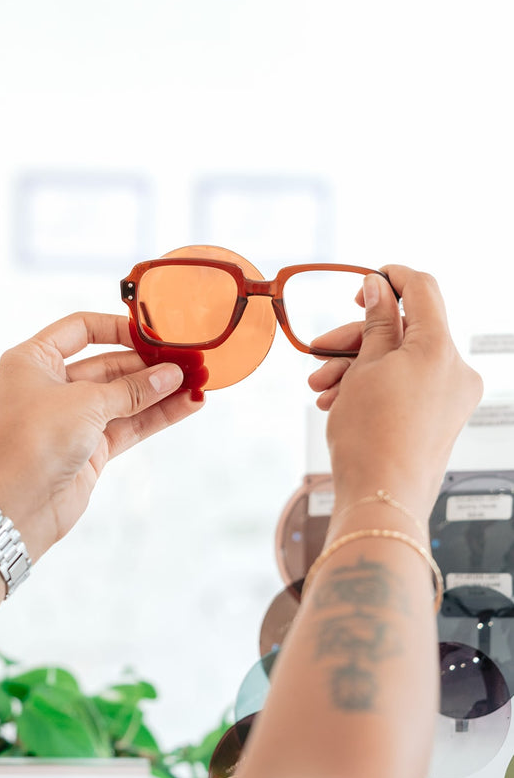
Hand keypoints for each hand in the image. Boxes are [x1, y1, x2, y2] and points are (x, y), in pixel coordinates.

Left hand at [0, 312, 202, 558]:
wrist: (18, 505)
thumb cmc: (33, 442)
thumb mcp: (86, 403)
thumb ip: (131, 389)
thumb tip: (170, 375)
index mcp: (34, 360)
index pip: (80, 329)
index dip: (117, 328)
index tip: (152, 333)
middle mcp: (51, 385)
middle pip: (109, 364)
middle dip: (149, 365)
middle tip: (187, 361)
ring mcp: (72, 418)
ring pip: (124, 397)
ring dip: (159, 390)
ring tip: (196, 381)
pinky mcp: (89, 447)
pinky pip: (129, 424)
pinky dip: (157, 415)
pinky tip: (187, 404)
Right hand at [307, 266, 482, 516]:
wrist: (380, 499)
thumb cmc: (371, 437)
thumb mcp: (365, 365)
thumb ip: (377, 320)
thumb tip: (380, 287)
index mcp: (440, 349)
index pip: (423, 289)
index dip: (391, 278)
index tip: (364, 283)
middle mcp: (455, 371)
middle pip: (404, 330)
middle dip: (357, 337)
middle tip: (321, 350)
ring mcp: (450, 397)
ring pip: (399, 360)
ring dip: (357, 365)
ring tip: (321, 387)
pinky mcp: (440, 418)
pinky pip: (406, 385)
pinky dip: (373, 385)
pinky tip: (338, 400)